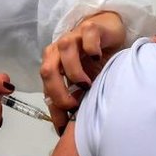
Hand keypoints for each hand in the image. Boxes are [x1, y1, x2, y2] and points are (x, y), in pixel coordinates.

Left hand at [41, 12, 126, 133]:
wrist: (108, 31)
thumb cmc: (94, 60)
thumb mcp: (84, 83)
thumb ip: (75, 98)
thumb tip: (70, 126)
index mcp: (53, 65)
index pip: (46, 89)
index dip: (53, 109)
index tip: (63, 128)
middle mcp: (58, 51)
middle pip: (47, 70)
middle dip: (58, 92)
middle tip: (73, 105)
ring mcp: (73, 37)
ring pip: (64, 50)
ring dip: (73, 71)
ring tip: (87, 84)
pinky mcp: (90, 28)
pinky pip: (87, 36)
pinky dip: (90, 48)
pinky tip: (97, 58)